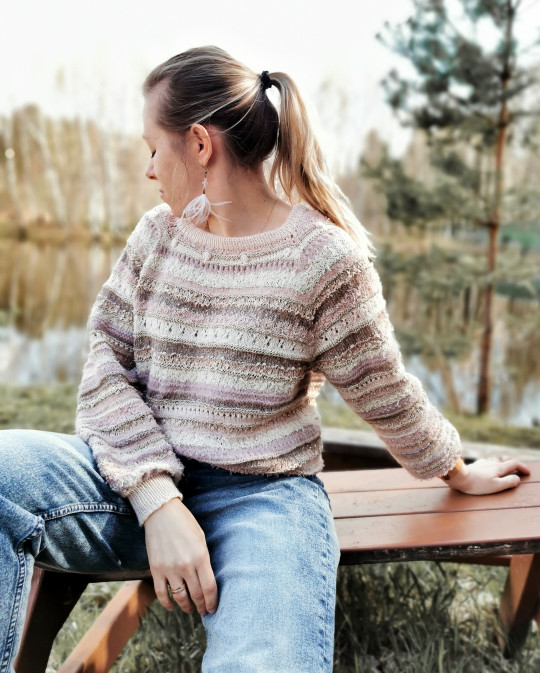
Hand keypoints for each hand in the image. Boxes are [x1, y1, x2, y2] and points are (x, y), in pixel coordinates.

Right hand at [143, 498, 217, 615]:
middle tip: (204, 611)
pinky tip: (172, 606)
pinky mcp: (156, 570)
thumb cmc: (184, 523)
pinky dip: (167, 603)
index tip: (213, 608)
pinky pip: (162, 593)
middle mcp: (186, 566)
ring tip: (190, 609)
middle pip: (197, 594)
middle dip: (202, 606)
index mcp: (200, 557)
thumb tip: (206, 579)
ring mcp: (169, 569)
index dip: (212, 602)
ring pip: (180, 597)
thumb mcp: (201, 539)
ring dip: (186, 606)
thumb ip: (204, 559)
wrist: (161, 513)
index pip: (209, 588)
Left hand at [447, 456, 529, 494]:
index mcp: (499, 468)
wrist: (459, 477)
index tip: (527, 472)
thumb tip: (517, 478)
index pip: (514, 463)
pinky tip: (489, 467)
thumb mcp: (496, 486)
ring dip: (503, 462)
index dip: (523, 467)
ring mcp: (483, 463)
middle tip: (518, 468)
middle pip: (505, 459)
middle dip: (514, 463)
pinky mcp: (475, 465)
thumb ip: (509, 482)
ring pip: (496, 459)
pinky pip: (487, 462)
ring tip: (505, 467)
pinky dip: (493, 464)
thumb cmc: (477, 484)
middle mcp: (492, 463)